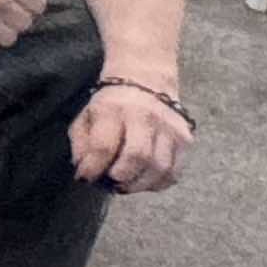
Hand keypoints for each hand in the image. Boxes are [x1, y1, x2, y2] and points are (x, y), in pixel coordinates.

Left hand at [70, 79, 192, 192]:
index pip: (104, 145)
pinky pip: (174, 172)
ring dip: (139, 184)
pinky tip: (144, 180)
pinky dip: (157, 183)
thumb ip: (81, 144)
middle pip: (138, 156)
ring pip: (159, 167)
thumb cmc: (110, 105)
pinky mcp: (185, 139)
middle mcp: (145, 117)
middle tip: (111, 184)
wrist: (147, 81)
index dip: (93, 168)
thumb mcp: (86, 116)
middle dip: (121, 178)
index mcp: (114, 109)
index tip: (85, 178)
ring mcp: (169, 128)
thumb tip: (84, 172)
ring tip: (125, 185)